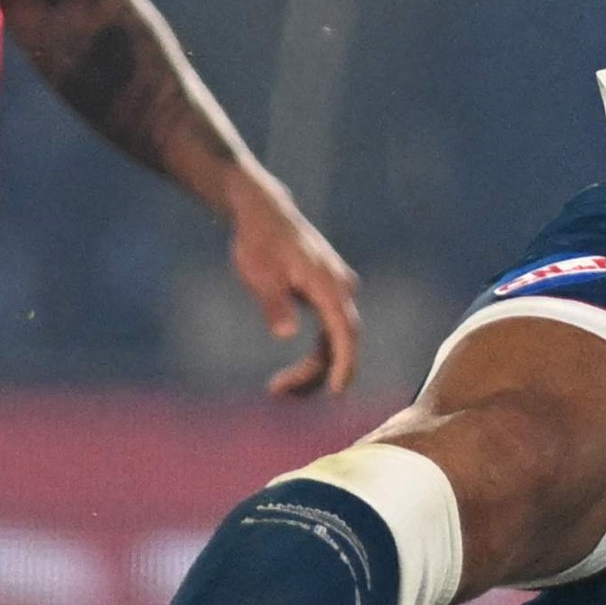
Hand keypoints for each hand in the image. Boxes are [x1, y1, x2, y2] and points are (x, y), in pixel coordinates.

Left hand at [226, 171, 361, 399]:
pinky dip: (314, 356)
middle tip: (277, 391)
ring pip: (334, 341)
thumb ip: (274, 304)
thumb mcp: (260, 275)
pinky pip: (328, 333)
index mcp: (328, 284)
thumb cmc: (259, 242)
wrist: (264, 212)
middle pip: (339, 342)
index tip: (336, 390)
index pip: (346, 331)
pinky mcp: (326, 295)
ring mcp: (335, 292)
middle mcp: (340, 289)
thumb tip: (286, 332)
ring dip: (313, 369)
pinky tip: (290, 375)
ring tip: (278, 389)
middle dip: (315, 373)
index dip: (345, 363)